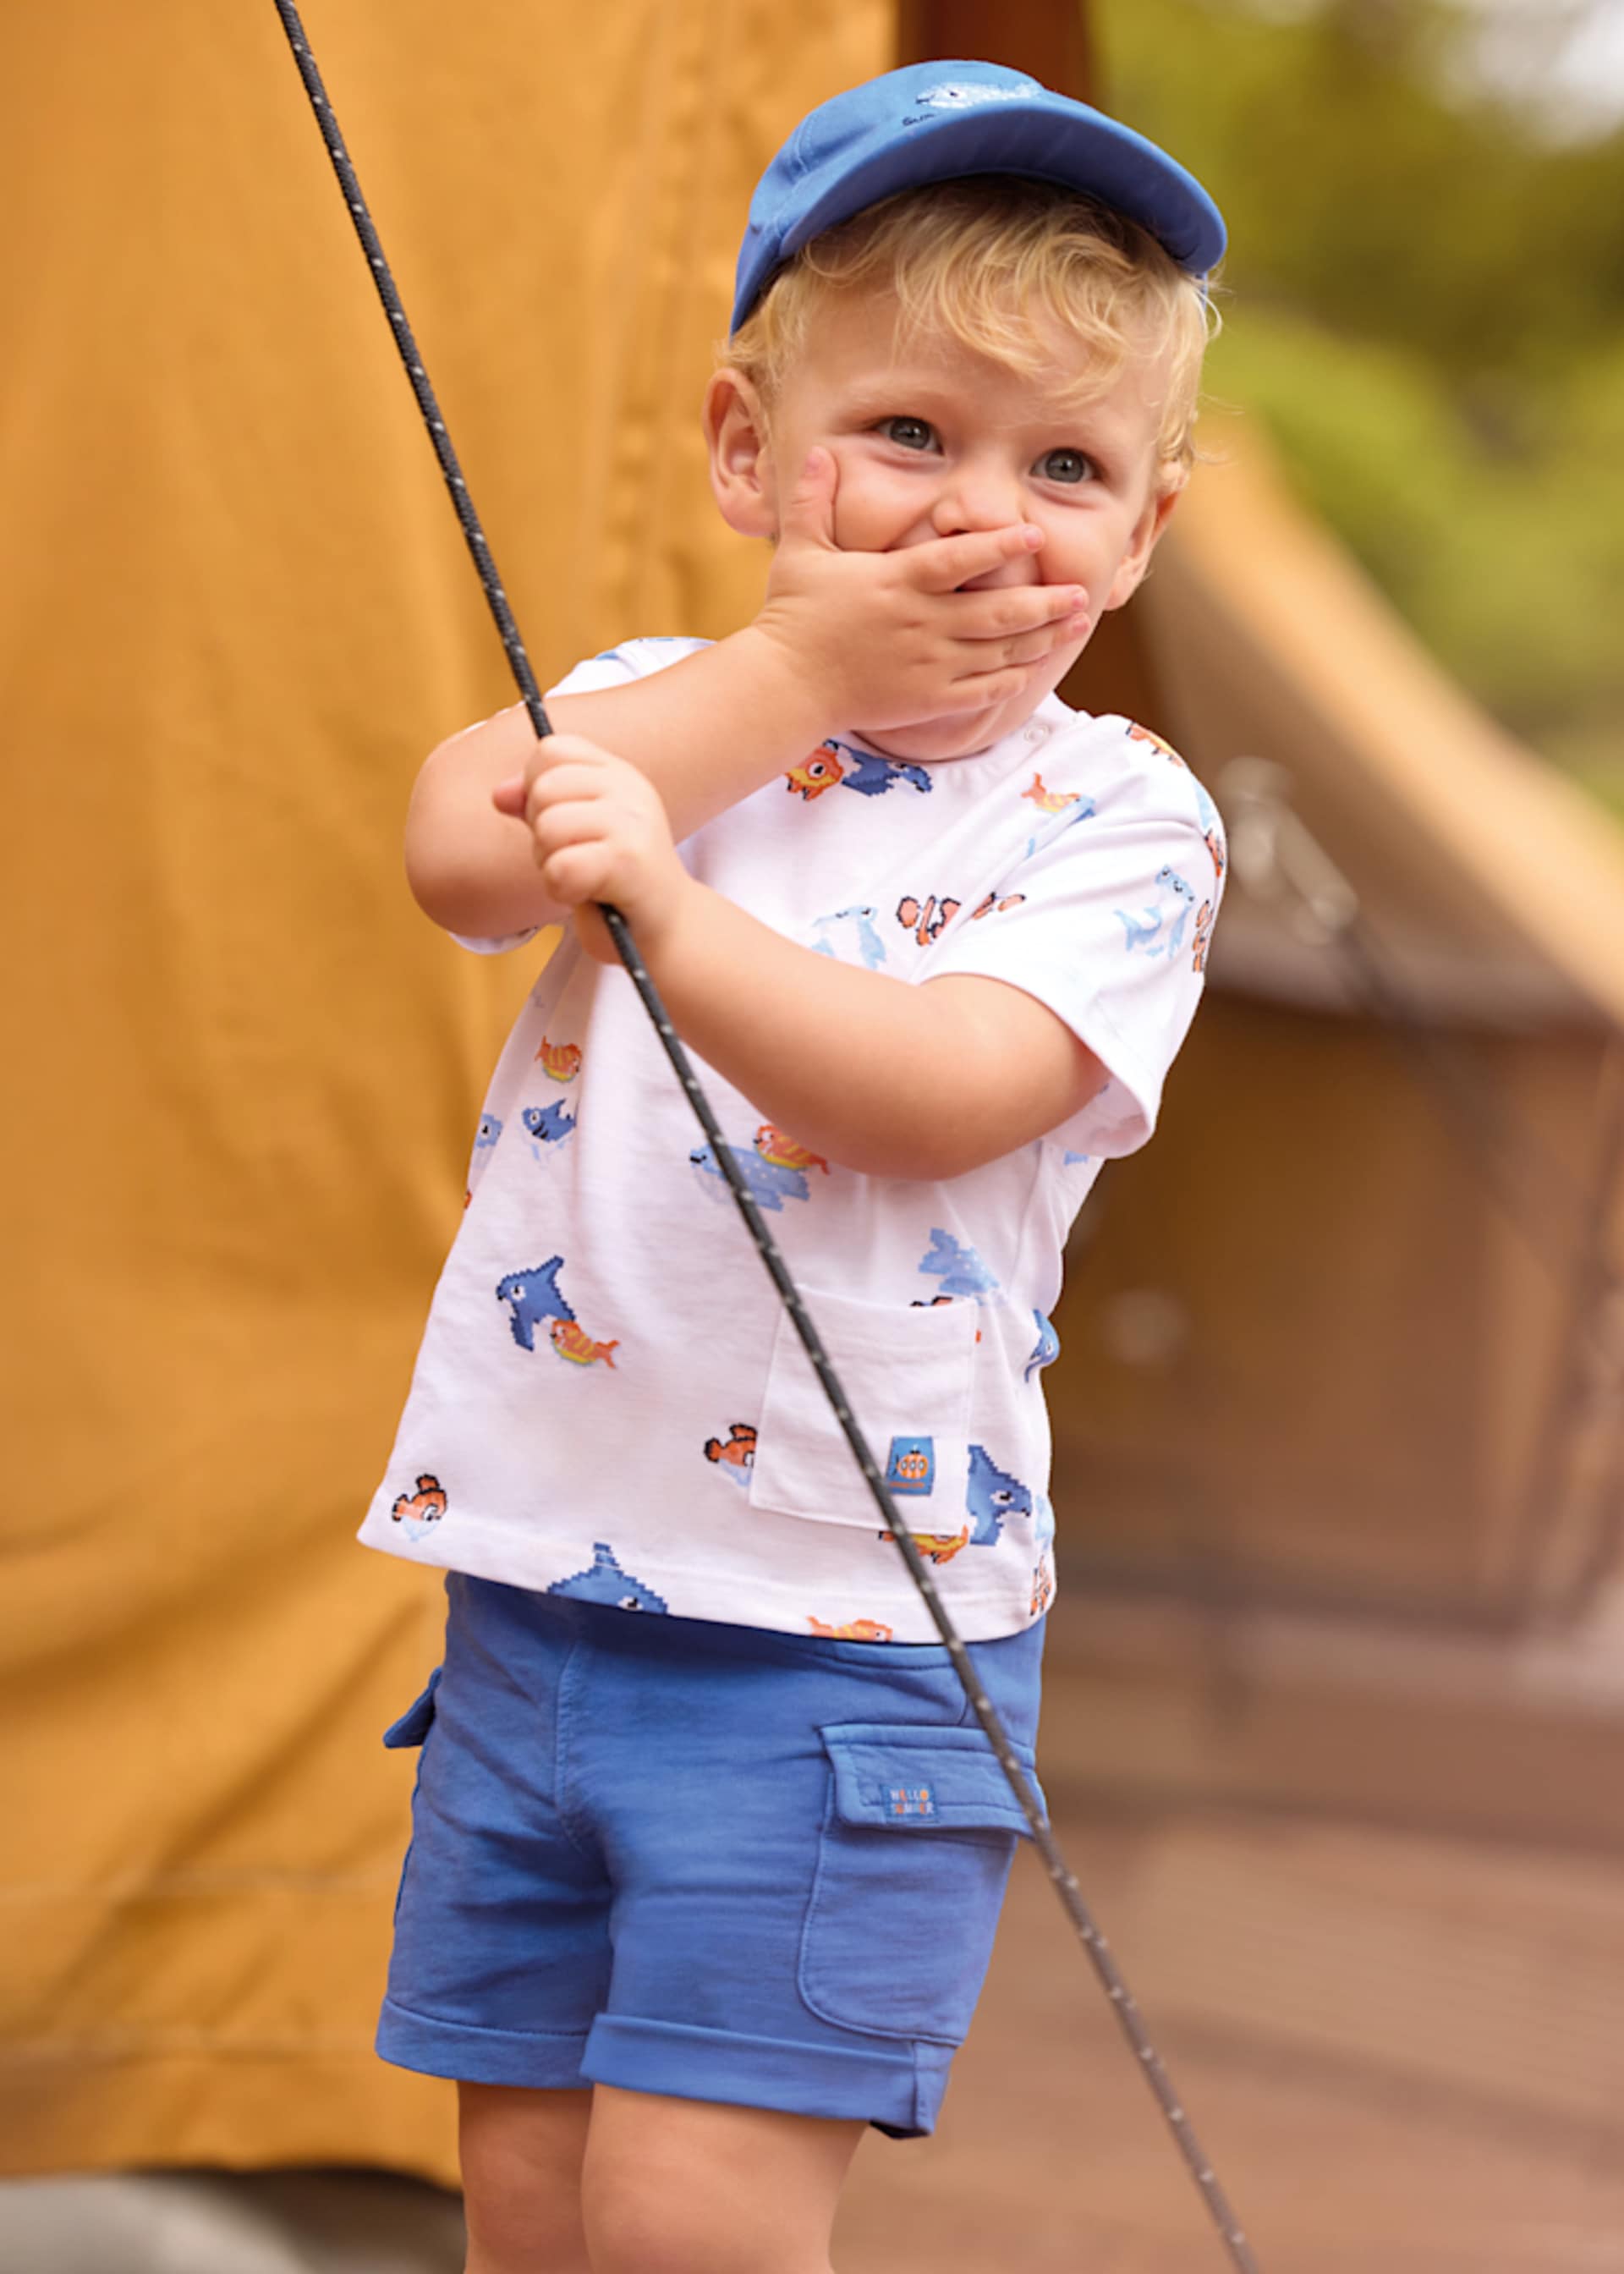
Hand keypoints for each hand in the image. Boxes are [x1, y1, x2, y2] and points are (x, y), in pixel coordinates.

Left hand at [496, 733, 693, 964]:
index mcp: (617, 773)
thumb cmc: (615, 884)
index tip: (560, 823)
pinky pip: (561, 867)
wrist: (666, 931)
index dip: (535, 788)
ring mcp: (633, 823)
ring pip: (548, 828)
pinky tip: (587, 895)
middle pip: (543, 788)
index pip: (551, 751)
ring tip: (582, 878)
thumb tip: (499, 794)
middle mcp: (630, 789)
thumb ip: (536, 806)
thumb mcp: (574, 834)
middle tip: (573, 857)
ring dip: (550, 864)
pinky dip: (561, 889)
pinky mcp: (629, 861)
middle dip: (541, 832)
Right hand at [749, 449, 1090, 732]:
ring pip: (997, 651)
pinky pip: (979, 690)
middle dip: (1044, 601)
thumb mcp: (801, 552)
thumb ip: (815, 502)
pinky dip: (1009, 680)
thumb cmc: (792, 617)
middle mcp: (921, 623)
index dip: (1001, 544)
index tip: (1034, 533)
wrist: (785, 685)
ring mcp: (927, 665)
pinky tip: (1031, 668)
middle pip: (997, 610)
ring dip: (1040, 638)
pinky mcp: (926, 699)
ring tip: (1074, 623)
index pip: (961, 559)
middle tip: (1080, 591)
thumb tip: (821, 452)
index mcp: (898, 582)